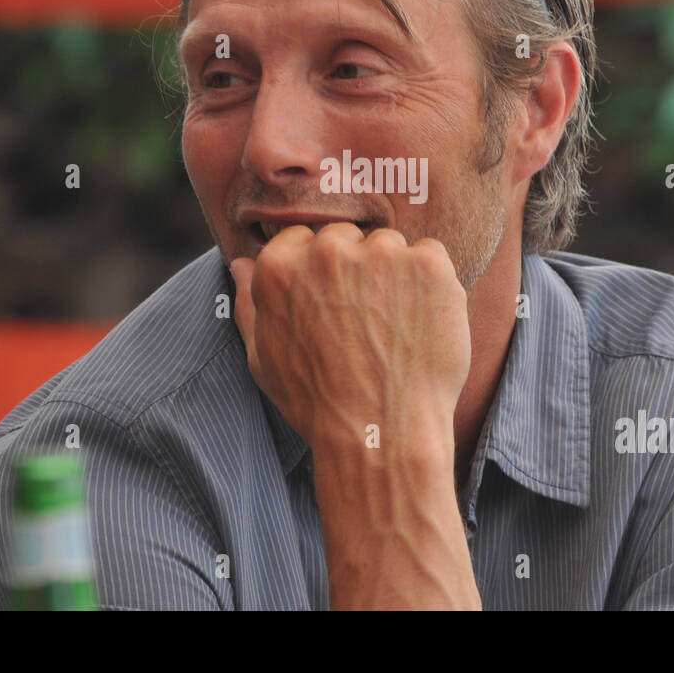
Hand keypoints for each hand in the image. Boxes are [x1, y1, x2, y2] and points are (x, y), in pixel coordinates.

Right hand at [229, 224, 470, 460]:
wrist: (381, 434)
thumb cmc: (318, 404)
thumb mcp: (265, 361)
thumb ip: (251, 307)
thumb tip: (241, 265)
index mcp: (280, 267)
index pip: (303, 239)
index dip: (320, 272)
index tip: (333, 302)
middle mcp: (328, 250)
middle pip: (347, 237)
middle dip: (357, 269)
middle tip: (367, 320)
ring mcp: (381, 253)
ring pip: (390, 246)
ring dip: (395, 275)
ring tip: (396, 328)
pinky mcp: (427, 264)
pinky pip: (431, 256)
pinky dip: (432, 285)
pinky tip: (422, 325)